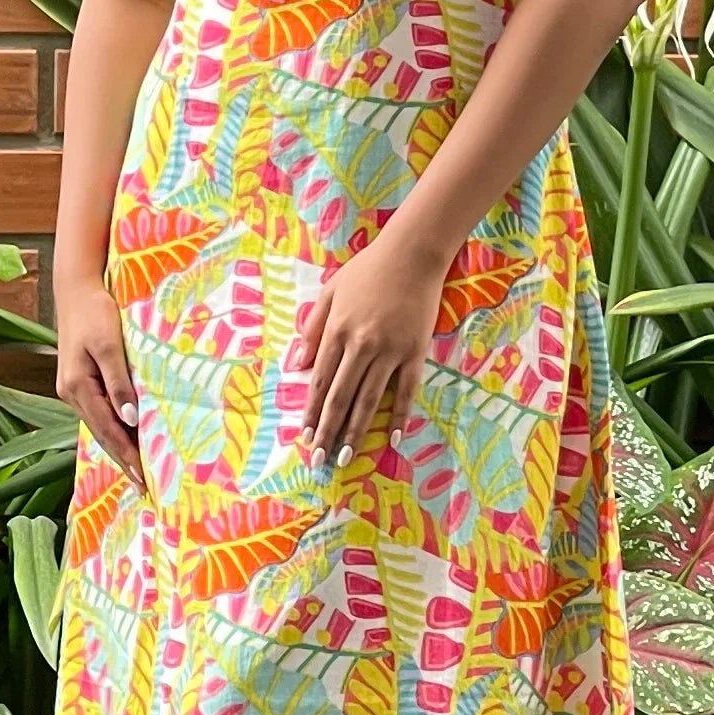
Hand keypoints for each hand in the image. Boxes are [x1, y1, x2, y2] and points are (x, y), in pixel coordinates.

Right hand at [53, 272, 142, 480]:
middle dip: (122, 460)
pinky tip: (124, 438)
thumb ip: (118, 382)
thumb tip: (129, 420)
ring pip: (99, 425)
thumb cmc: (96, 312)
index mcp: (77, 387)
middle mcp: (71, 393)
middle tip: (143, 487)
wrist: (76, 288)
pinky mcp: (80, 381)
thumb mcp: (108, 345)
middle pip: (101, 433)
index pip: (107, 430)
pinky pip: (98, 413)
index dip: (126, 455)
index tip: (143, 479)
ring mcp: (73, 388)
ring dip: (118, 447)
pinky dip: (113, 429)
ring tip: (137, 471)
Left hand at [293, 223, 447, 462]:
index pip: (320, 381)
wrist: (411, 254)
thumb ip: (312, 327)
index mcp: (337, 331)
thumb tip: (298, 364)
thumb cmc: (368, 270)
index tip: (304, 436)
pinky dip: (399, 416)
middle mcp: (361, 345)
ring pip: (369, 399)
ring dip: (356, 431)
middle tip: (319, 460)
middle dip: (327, 431)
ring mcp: (390, 350)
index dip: (311, 411)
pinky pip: (406, 391)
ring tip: (345, 455)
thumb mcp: (330, 291)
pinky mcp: (415, 352)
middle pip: (341, 397)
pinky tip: (392, 437)